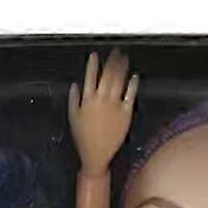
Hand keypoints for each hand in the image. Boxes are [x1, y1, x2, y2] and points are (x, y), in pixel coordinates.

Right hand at [68, 49, 138, 175]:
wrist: (96, 155)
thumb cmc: (84, 139)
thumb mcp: (73, 118)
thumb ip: (74, 100)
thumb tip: (75, 85)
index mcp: (88, 100)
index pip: (90, 76)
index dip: (93, 64)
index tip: (95, 55)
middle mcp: (101, 100)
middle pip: (108, 74)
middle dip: (111, 61)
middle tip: (115, 52)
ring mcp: (114, 105)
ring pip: (119, 80)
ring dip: (122, 67)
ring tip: (124, 59)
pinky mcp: (125, 112)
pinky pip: (130, 94)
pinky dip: (133, 84)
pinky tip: (134, 77)